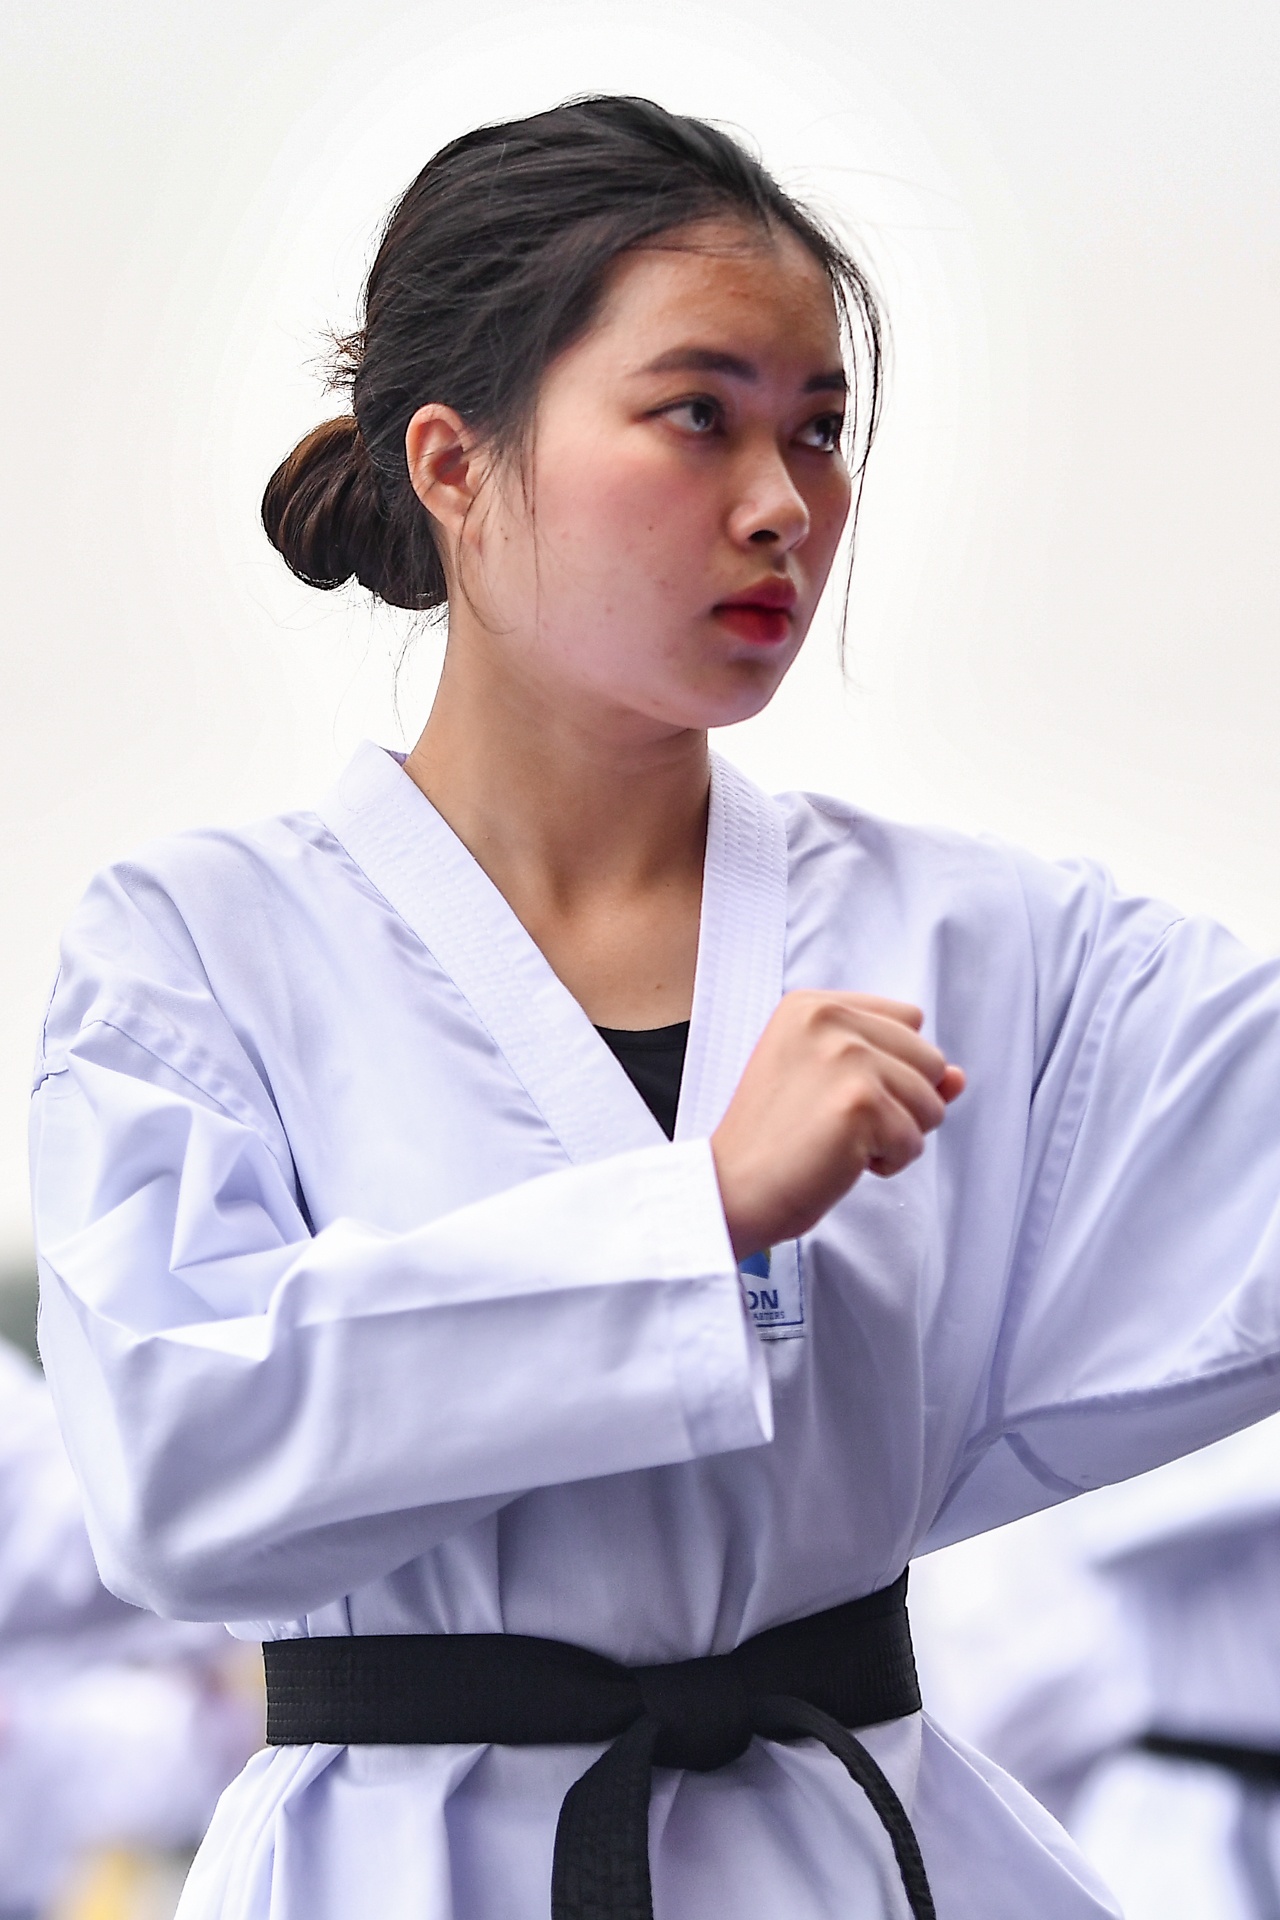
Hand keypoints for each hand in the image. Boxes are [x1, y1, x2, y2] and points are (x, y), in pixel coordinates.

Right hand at [710, 992, 964, 1258]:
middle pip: (930, 1059)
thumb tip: (960, 1077)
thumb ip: (896, 1066)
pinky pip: (915, 1141)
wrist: (730, 1188)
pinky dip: (888, 1163)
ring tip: (840, 1141)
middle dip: (901, 1104)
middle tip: (839, 1123)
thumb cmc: (776, 1141)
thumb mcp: (831, 1082)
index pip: (909, 1021)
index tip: (841, 1093)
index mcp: (814, 1004)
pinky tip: (842, 1160)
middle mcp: (828, 1018)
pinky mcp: (860, 1102)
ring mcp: (845, 1056)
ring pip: (931, 1102)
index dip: (893, 1068)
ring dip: (897, 1135)